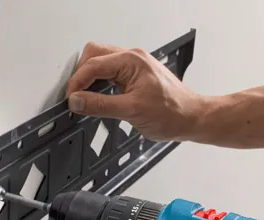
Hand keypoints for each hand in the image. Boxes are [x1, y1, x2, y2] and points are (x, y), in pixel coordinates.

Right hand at [65, 42, 206, 140]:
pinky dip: (100, 83)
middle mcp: (132, 58)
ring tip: (86, 98)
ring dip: (90, 79)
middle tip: (76, 98)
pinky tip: (99, 97)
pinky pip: (110, 72)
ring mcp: (134, 65)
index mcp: (131, 60)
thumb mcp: (132, 111)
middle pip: (94, 56)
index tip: (71, 100)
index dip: (77, 83)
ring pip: (101, 63)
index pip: (93, 65)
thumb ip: (100, 105)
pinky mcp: (135, 75)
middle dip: (81, 76)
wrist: (192, 118)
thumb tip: (77, 101)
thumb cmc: (173, 113)